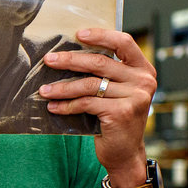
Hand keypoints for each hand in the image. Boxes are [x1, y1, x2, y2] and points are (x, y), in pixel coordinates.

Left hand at [39, 28, 155, 185]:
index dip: (100, 35)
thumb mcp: (117, 92)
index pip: (124, 42)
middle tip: (49, 60)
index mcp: (143, 69)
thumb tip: (69, 55)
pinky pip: (86, 103)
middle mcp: (143, 81)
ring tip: (44, 90)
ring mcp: (134, 97)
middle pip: (100, 63)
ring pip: (89, 85)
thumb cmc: (116, 119)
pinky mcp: (121, 113)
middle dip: (70, 60)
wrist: (125, 153)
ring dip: (63, 87)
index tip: (78, 34)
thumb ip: (105, 74)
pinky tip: (54, 107)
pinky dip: (67, 105)